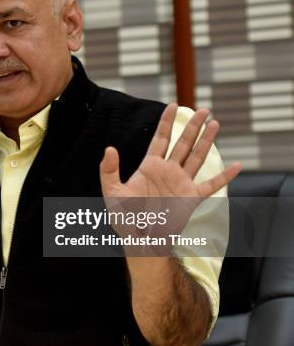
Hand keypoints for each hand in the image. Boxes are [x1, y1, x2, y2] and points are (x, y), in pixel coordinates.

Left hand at [99, 104, 241, 250]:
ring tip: (215, 123)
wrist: (141, 239)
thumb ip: (109, 170)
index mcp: (150, 167)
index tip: (174, 105)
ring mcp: (181, 183)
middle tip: (203, 110)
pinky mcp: (191, 198)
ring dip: (206, 141)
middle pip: (182, 143)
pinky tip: (237, 165)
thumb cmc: (124, 218)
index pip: (161, 139)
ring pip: (197, 156)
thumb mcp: (112, 193)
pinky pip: (211, 184)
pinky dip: (225, 176)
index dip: (167, 122)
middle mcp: (168, 171)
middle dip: (192, 126)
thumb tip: (109, 149)